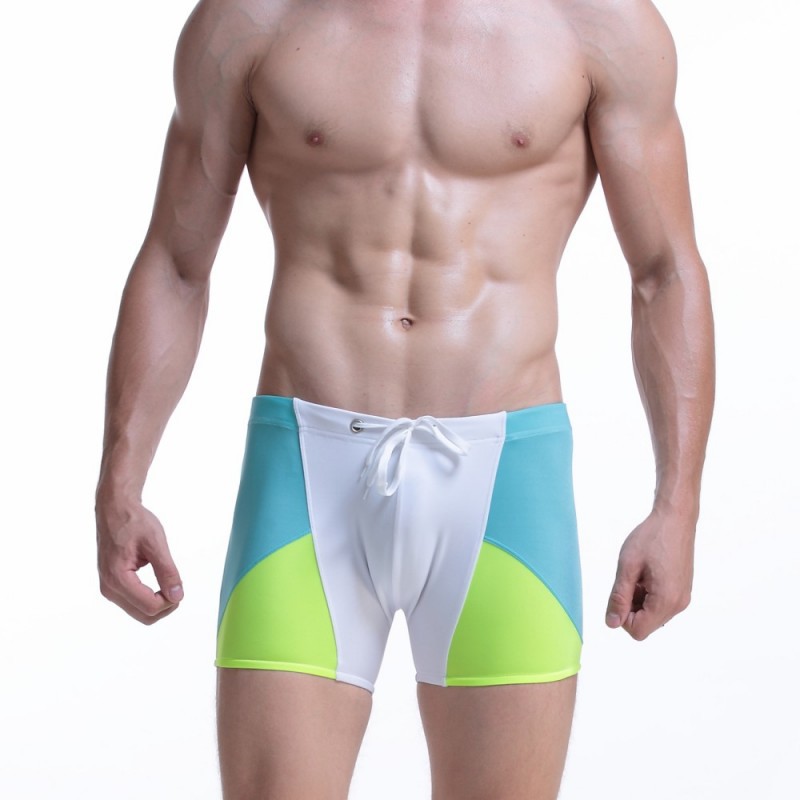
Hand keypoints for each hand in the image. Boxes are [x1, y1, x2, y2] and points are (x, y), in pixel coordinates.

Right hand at [95, 496, 183, 624]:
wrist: (115, 509)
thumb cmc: (134, 522)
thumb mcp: (155, 543)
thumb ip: (167, 571)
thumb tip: (177, 596)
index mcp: (118, 578)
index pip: (149, 607)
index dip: (170, 601)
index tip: (178, 584)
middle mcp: (109, 588)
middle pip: (145, 616)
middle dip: (165, 606)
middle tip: (176, 585)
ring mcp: (108, 588)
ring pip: (139, 613)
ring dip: (158, 603)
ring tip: (168, 581)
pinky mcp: (112, 585)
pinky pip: (134, 603)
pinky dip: (149, 598)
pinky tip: (158, 582)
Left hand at [605, 509, 694, 639]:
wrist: (675, 519)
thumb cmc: (651, 538)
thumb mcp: (627, 567)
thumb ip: (619, 597)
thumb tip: (612, 623)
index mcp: (666, 600)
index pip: (638, 631)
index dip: (621, 616)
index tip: (620, 591)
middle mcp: (679, 604)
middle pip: (645, 624)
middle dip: (630, 607)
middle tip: (629, 579)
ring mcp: (682, 598)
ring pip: (652, 614)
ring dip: (638, 600)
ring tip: (638, 574)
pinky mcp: (682, 590)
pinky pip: (660, 604)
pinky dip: (648, 594)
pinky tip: (646, 573)